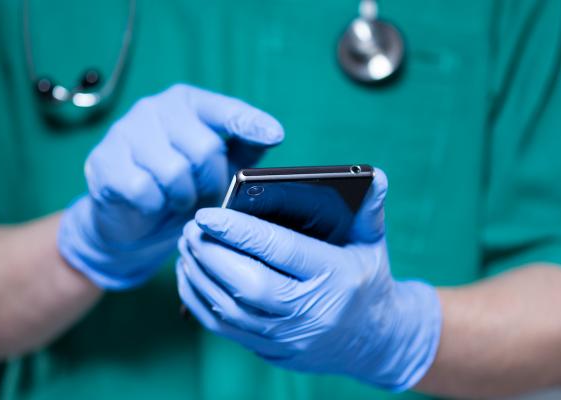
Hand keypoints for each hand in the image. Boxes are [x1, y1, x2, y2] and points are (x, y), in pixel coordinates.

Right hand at [58, 84, 283, 289]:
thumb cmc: (184, 186)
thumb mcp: (220, 166)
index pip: (223, 110)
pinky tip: (151, 204)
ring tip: (178, 199)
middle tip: (205, 194)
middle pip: (203, 148)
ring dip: (182, 197)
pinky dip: (154, 205)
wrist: (133, 220)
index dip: (249, 123)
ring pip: (172, 171)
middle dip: (211, 181)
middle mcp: (154, 108)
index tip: (275, 136)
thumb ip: (246, 146)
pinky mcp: (103, 161)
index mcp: (187, 102)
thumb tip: (273, 133)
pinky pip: (142, 189)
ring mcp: (125, 131)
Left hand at [176, 170, 441, 390]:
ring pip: (230, 309)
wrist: (374, 341)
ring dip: (199, 276)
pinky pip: (224, 329)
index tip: (206, 214)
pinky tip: (190, 274)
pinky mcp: (270, 351)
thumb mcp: (372, 241)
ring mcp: (288, 337)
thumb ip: (368, 207)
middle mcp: (311, 311)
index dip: (239, 231)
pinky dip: (199, 301)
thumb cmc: (367, 278)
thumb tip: (372, 174)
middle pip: (248, 285)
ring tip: (187, 246)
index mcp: (336, 277)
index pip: (281, 250)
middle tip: (190, 228)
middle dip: (212, 255)